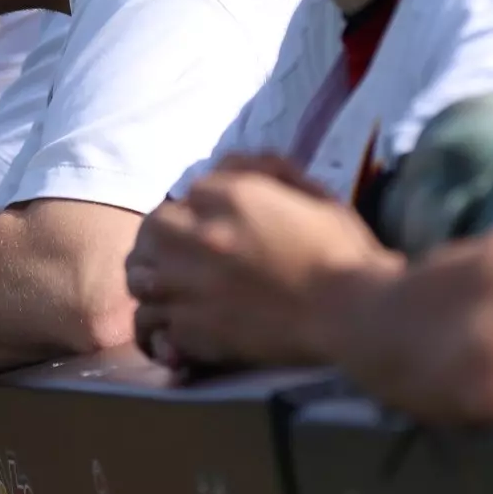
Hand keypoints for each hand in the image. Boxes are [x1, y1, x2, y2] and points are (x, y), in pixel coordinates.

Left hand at [126, 166, 400, 371]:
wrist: (352, 312)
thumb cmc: (343, 252)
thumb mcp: (314, 195)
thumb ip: (271, 173)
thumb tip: (237, 165)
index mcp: (230, 196)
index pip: (192, 191)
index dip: (201, 210)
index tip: (213, 227)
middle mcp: (200, 234)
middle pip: (153, 229)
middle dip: (163, 239)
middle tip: (181, 254)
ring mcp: (191, 283)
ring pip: (140, 275)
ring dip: (153, 278)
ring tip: (170, 289)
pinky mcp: (194, 328)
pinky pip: (152, 322)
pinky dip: (159, 325)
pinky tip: (173, 328)